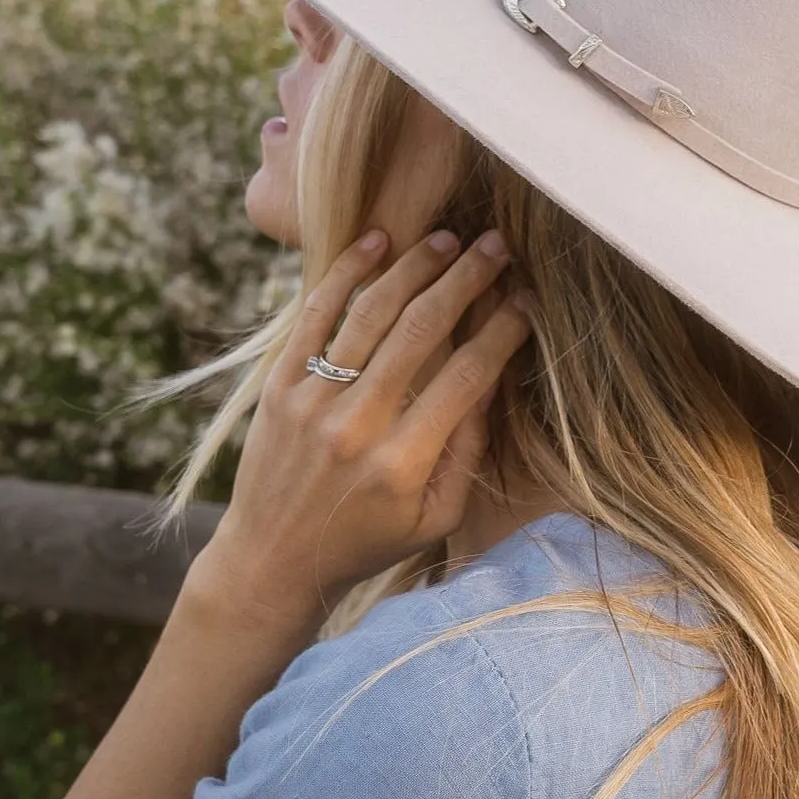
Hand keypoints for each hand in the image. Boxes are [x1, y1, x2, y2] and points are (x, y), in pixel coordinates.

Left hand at [190, 226, 532, 626]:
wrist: (271, 560)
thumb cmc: (366, 542)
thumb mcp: (434, 519)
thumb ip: (465, 453)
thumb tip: (490, 381)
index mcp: (403, 464)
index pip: (466, 377)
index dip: (503, 332)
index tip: (528, 300)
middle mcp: (356, 427)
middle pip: (422, 331)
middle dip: (466, 280)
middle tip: (497, 246)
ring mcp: (311, 402)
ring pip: (371, 313)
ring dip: (415, 267)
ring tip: (448, 238)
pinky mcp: (278, 387)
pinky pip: (316, 316)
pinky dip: (347, 274)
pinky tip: (378, 241)